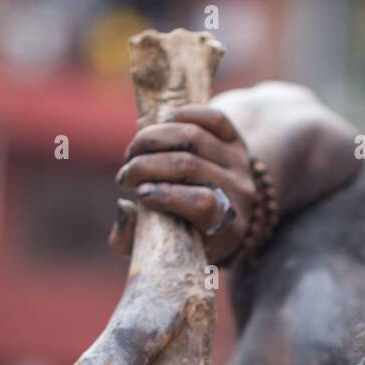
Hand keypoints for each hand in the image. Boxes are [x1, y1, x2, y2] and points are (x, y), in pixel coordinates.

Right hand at [109, 105, 254, 265]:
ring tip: (133, 153)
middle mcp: (240, 194)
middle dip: (146, 166)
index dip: (167, 196)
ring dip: (152, 139)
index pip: (203, 203)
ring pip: (193, 137)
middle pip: (190, 166)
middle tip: (124, 176)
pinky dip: (182, 115)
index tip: (138, 194)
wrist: (223, 215)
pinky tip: (160, 127)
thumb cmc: (181, 234)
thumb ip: (130, 239)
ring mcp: (241, 165)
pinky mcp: (238, 141)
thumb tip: (124, 207)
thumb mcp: (158, 248)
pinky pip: (213, 118)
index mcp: (227, 229)